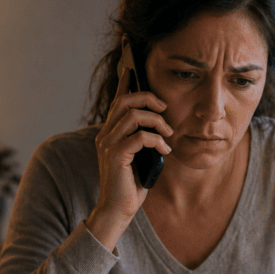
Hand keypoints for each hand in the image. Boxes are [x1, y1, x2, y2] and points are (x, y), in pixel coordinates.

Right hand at [88, 66, 173, 248]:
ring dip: (157, 122)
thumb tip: (161, 123)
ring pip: (133, 115)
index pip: (117, 99)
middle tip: (166, 110)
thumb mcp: (142, 156)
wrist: (119, 209)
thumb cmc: (132, 184)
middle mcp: (105, 134)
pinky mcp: (115, 156)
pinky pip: (140, 137)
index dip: (125, 81)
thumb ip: (144, 138)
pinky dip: (157, 140)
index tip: (132, 64)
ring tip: (169, 134)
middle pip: (124, 101)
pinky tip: (166, 150)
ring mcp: (108, 144)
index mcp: (110, 131)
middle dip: (148, 99)